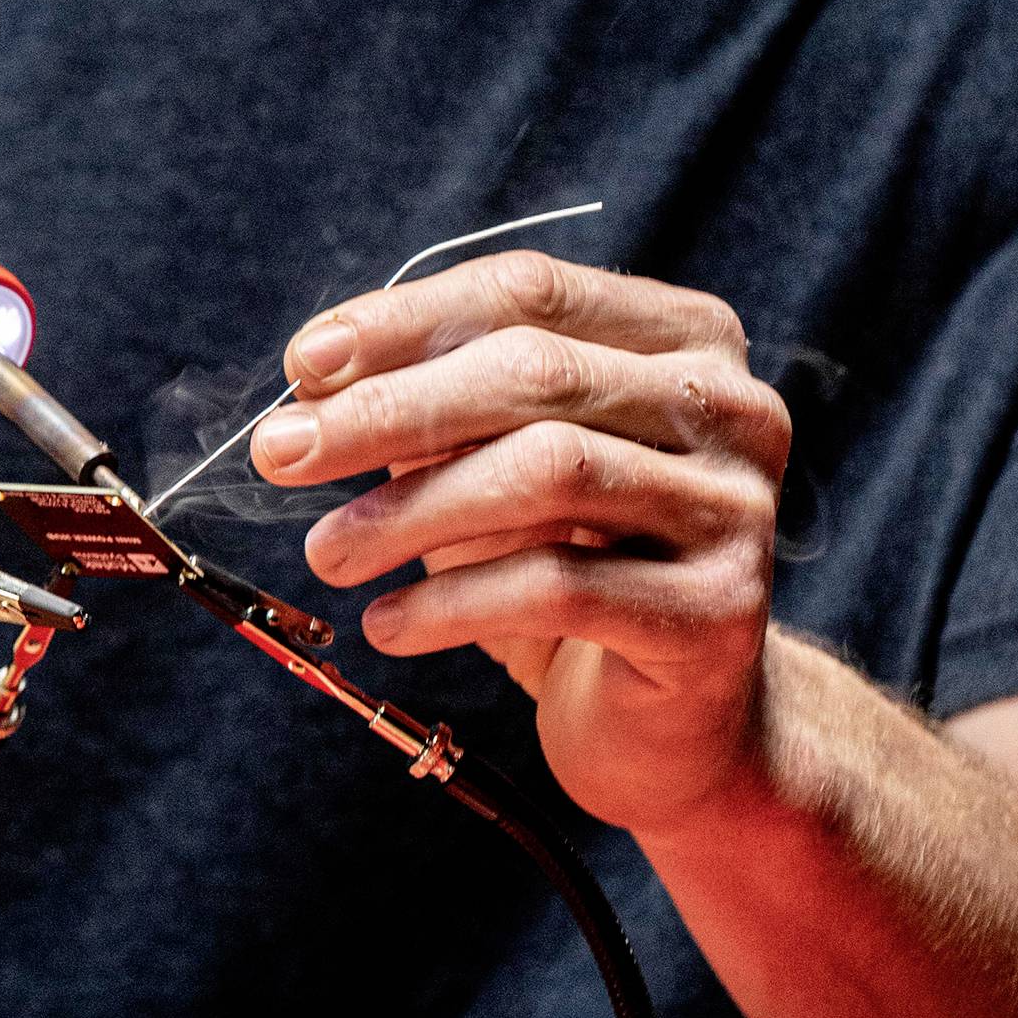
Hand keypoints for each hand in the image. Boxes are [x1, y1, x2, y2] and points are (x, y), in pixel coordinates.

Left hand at [249, 250, 790, 834]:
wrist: (676, 723)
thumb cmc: (574, 568)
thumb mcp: (501, 472)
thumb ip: (438, 413)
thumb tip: (312, 387)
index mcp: (685, 338)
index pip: (528, 294)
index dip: (405, 321)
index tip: (301, 366)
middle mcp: (731, 408)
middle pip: (535, 374)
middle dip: (387, 410)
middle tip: (280, 455)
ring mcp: (736, 509)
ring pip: (549, 471)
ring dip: (409, 510)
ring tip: (327, 554)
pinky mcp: (716, 613)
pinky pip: (559, 585)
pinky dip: (450, 602)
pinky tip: (388, 625)